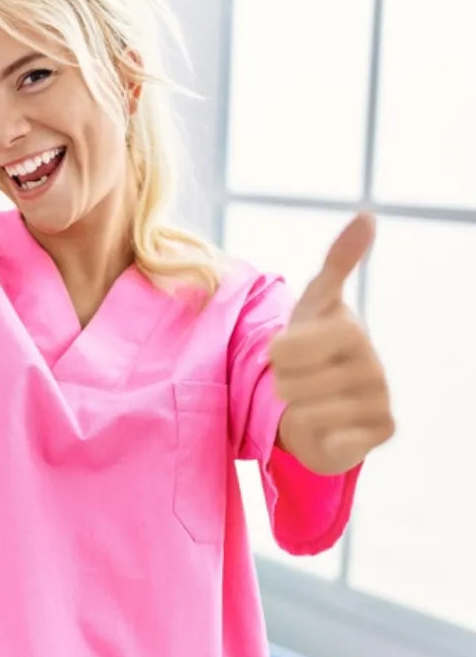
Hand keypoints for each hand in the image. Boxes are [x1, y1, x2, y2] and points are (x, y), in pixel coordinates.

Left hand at [268, 213, 394, 474]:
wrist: (327, 398)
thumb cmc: (316, 346)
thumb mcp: (316, 303)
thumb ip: (336, 261)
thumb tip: (368, 215)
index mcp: (353, 331)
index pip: (283, 350)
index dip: (275, 355)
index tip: (290, 351)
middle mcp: (375, 368)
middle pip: (290, 384)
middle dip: (283, 383)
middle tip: (301, 379)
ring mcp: (381, 403)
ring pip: (304, 414)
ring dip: (296, 410)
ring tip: (312, 399)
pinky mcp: (380, 435)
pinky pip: (327, 441)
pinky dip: (318, 436)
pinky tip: (331, 426)